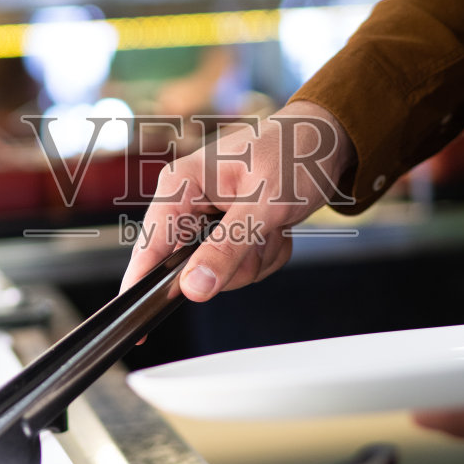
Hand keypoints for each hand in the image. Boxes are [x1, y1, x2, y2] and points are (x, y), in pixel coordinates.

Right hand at [120, 101, 355, 300]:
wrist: (325, 141)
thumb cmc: (294, 154)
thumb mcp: (265, 204)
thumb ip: (227, 247)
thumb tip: (192, 287)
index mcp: (181, 185)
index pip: (150, 245)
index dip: (140, 285)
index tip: (138, 321)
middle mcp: (187, 202)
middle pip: (188, 268)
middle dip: (234, 264)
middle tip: (262, 235)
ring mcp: (206, 219)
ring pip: (218, 273)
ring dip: (255, 258)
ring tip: (273, 226)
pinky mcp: (226, 231)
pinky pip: (239, 268)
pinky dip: (264, 255)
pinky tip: (276, 229)